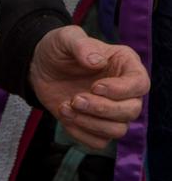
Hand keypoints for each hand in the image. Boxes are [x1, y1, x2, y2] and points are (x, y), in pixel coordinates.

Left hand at [29, 25, 149, 150]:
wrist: (40, 66)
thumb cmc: (58, 48)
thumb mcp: (65, 38)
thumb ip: (81, 45)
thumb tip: (97, 62)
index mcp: (124, 64)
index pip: (140, 84)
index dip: (121, 90)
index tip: (95, 87)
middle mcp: (124, 90)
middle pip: (131, 111)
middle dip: (102, 108)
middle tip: (75, 99)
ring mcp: (112, 110)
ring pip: (117, 130)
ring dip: (90, 122)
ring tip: (65, 106)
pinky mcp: (96, 126)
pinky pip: (99, 142)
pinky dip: (81, 132)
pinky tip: (65, 114)